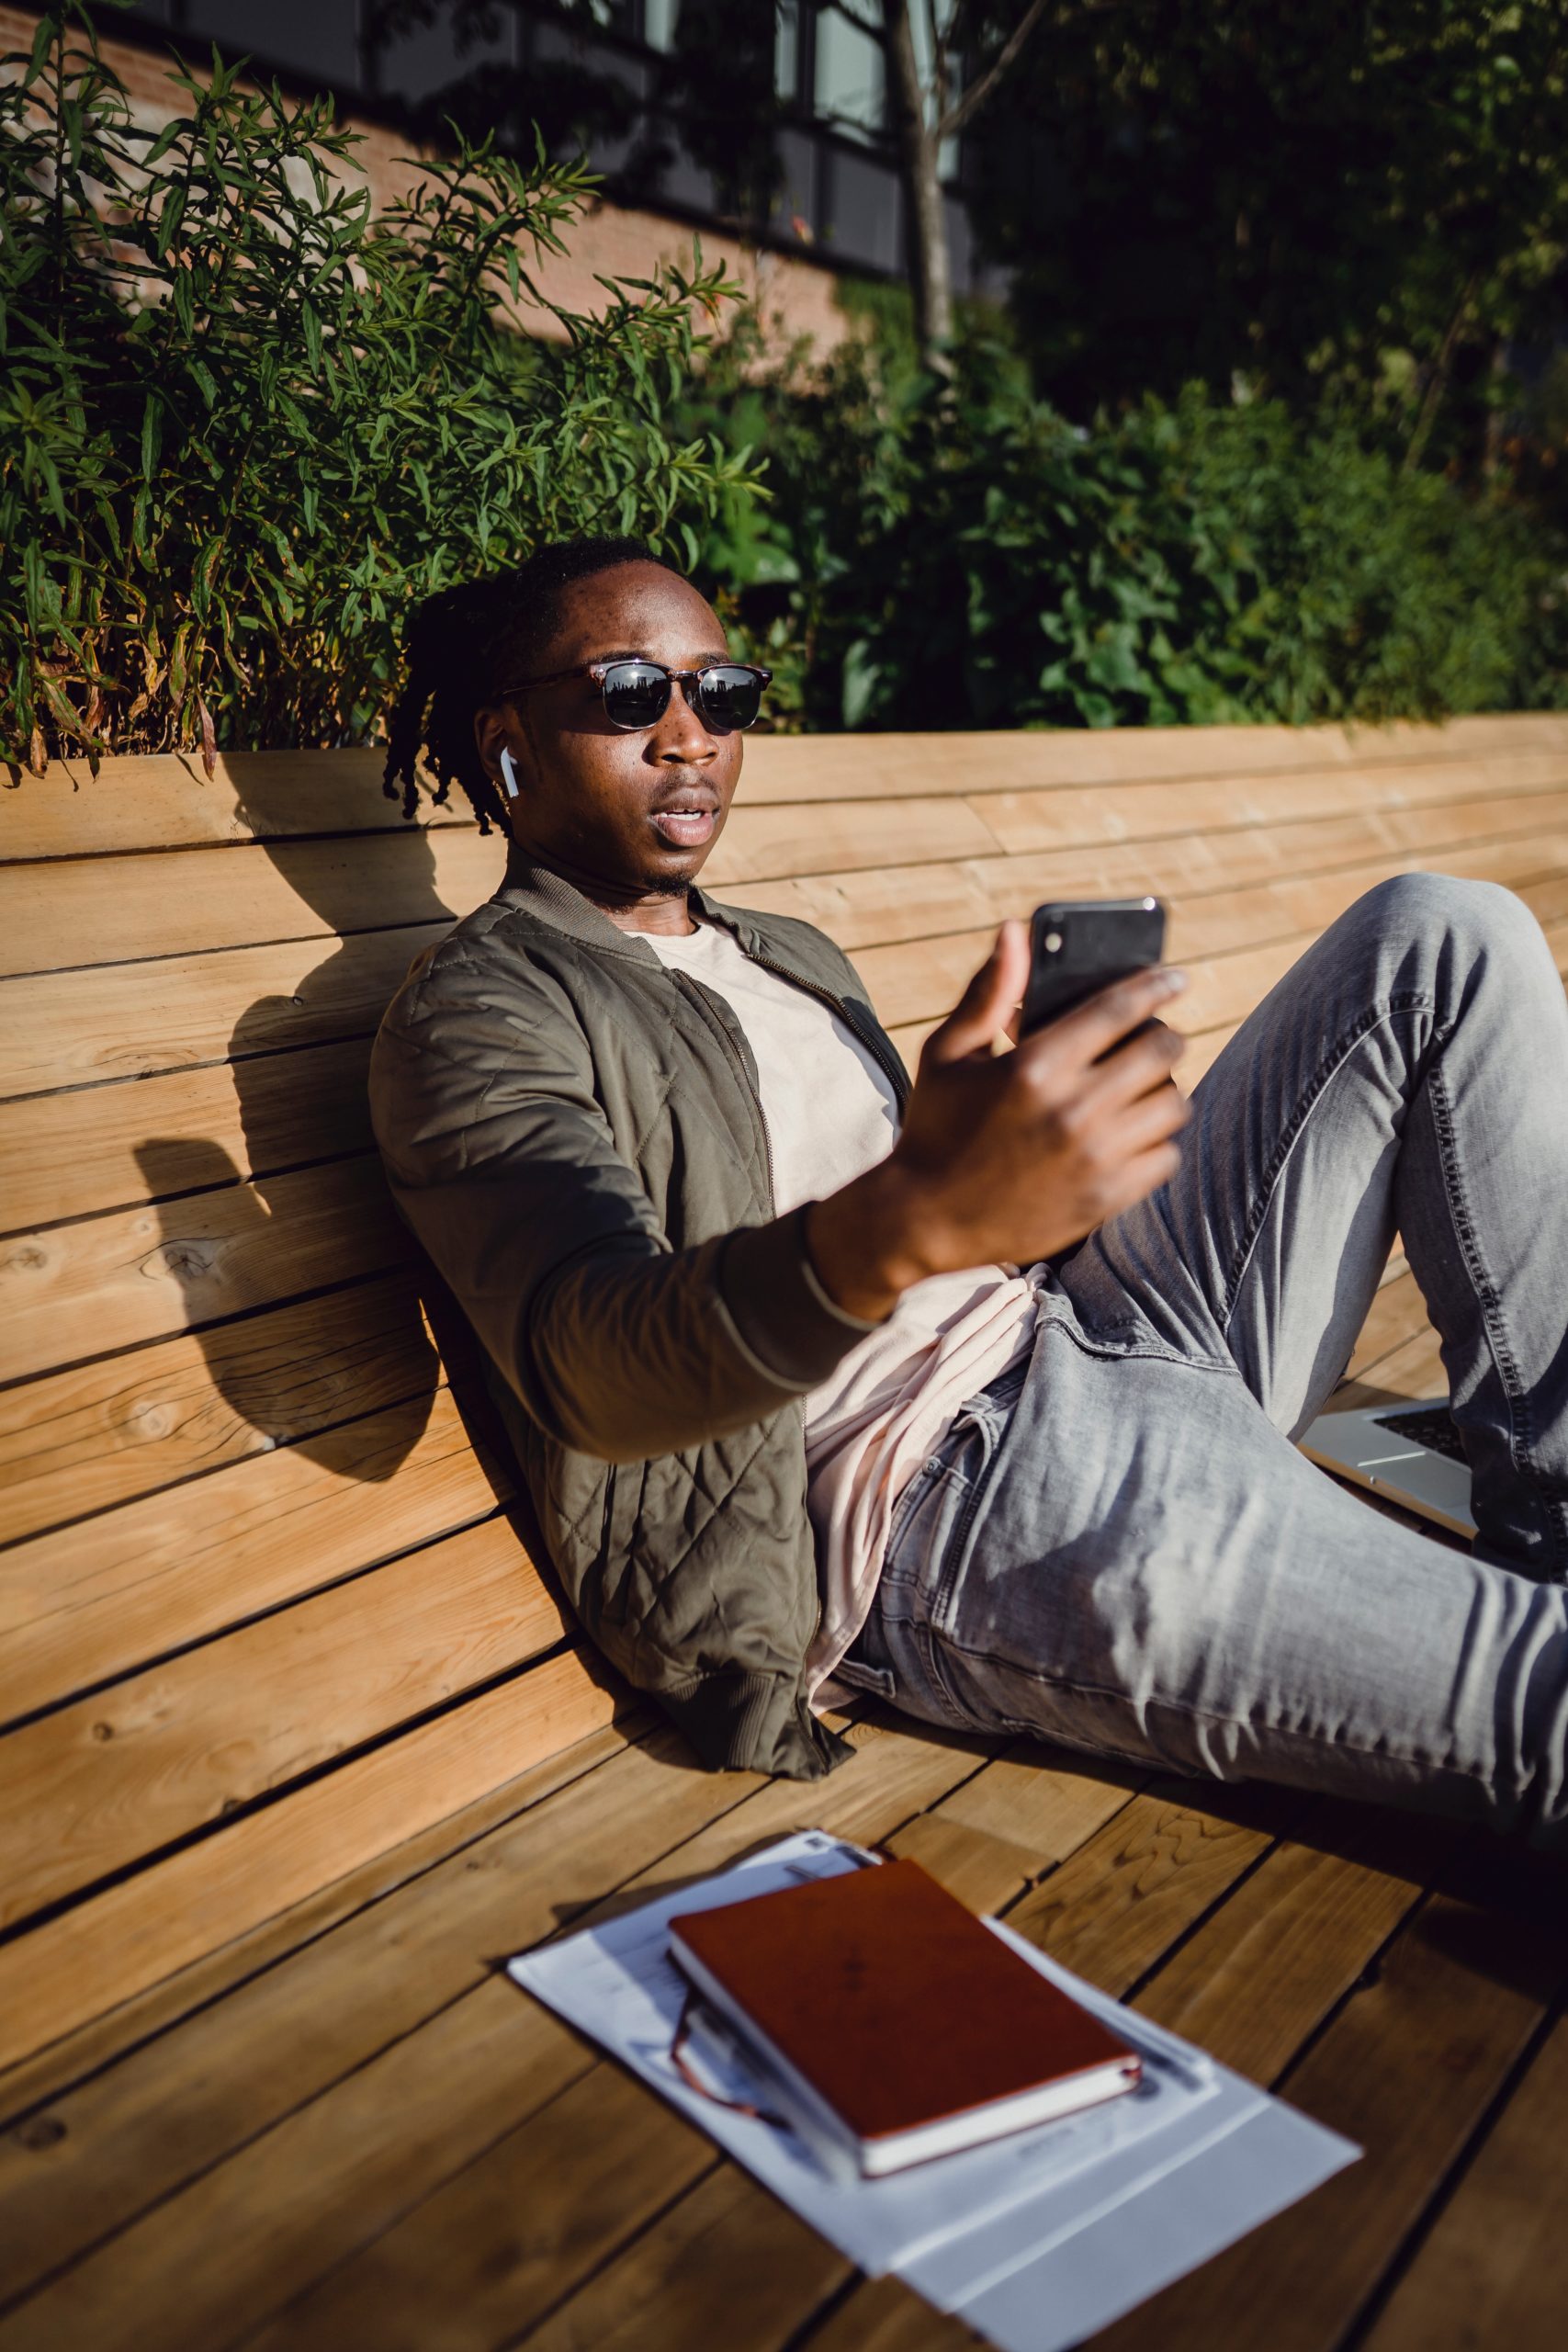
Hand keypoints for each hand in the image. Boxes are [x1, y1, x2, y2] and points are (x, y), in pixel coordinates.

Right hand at [808, 922, 1189, 1320]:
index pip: (1120, 1008)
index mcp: (1034, 1065)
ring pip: (1172, 1104)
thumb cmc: (936, 1126)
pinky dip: (1157, 1141)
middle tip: (1157, 1038)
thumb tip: (1016, 930)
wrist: (925, 1219)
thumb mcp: (949, 1053)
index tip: (1175, 978)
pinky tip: (1133, 1134)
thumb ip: (989, 991)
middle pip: (1160, 1052)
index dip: (1156, 985)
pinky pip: (1166, 1156)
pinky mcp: (1106, 1198)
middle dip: (1164, 1037)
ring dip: (1163, 1090)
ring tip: (1141, 1089)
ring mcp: (1094, 1157)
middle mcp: (1072, 1109)